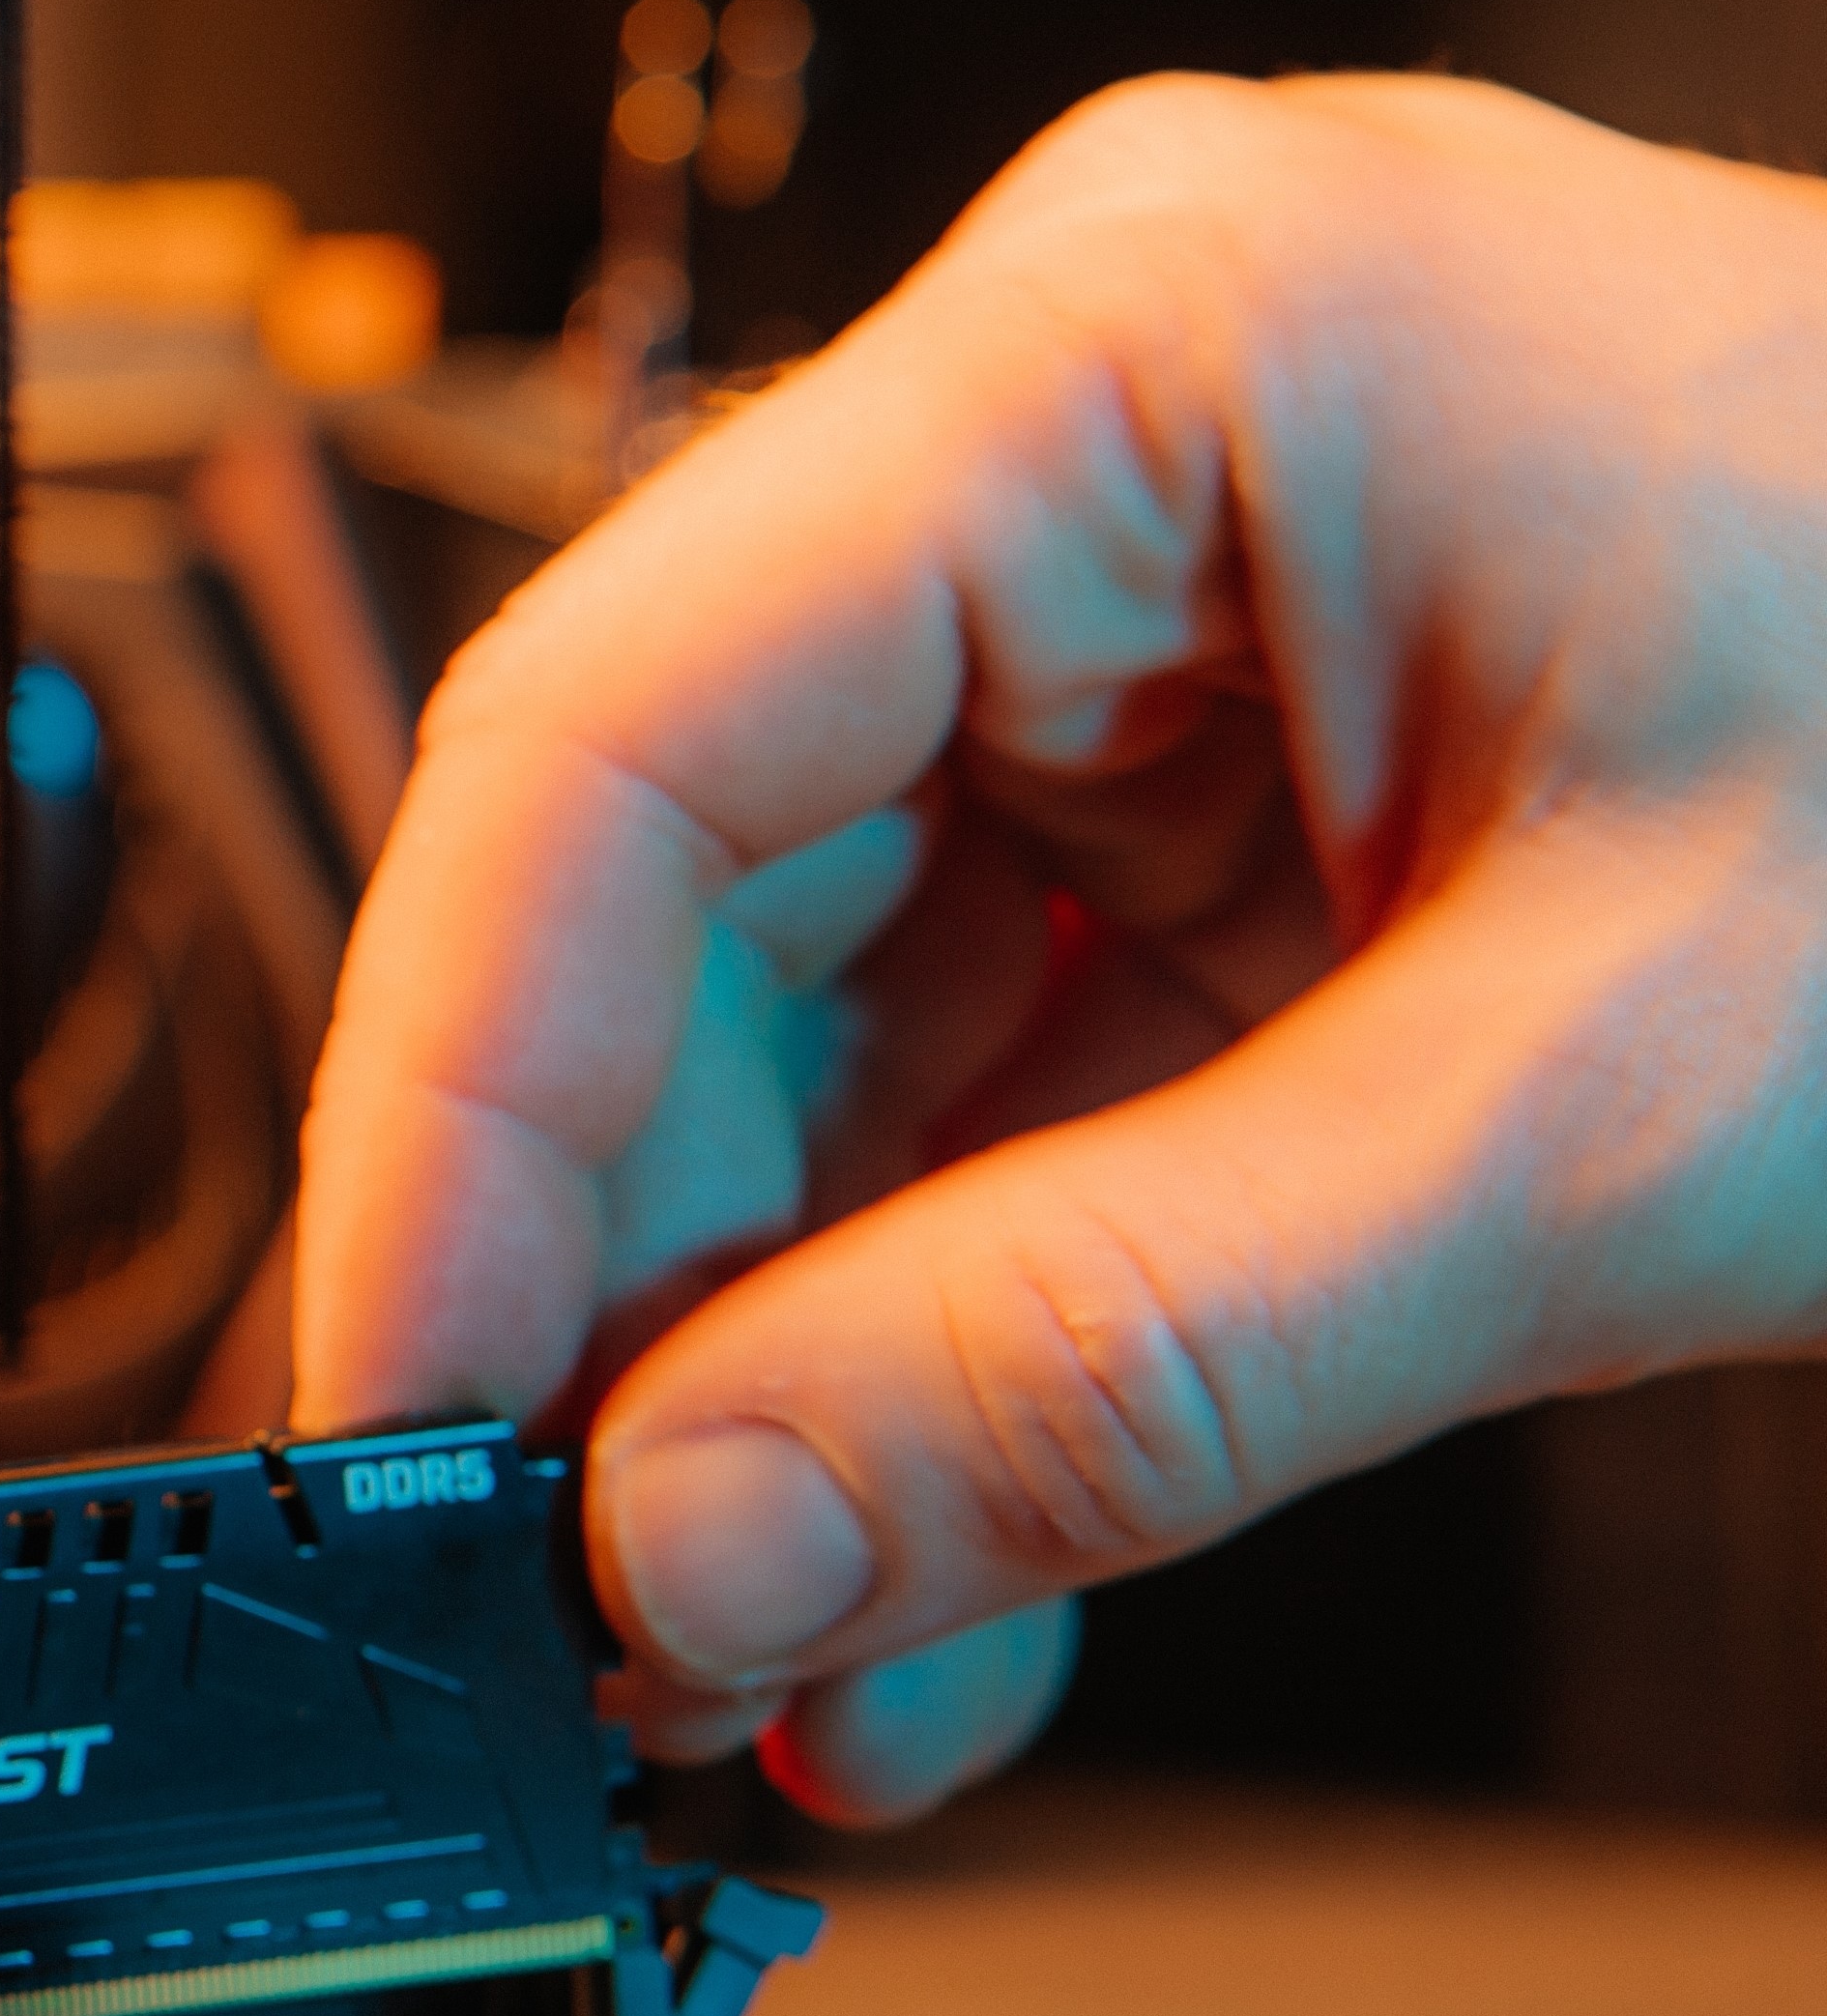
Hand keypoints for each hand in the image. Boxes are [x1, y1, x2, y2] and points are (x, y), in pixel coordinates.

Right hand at [298, 74, 1826, 1823]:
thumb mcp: (1613, 1112)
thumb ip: (1109, 1352)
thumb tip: (692, 1548)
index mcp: (1153, 341)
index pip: (613, 727)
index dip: (458, 1114)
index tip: (401, 1435)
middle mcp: (1109, 446)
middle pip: (690, 898)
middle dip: (645, 1299)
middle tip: (587, 1616)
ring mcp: (1178, 629)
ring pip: (826, 1035)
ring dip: (805, 1383)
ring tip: (785, 1674)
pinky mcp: (1256, 812)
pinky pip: (1008, 1095)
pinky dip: (973, 1352)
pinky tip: (930, 1594)